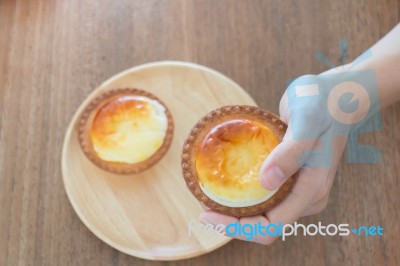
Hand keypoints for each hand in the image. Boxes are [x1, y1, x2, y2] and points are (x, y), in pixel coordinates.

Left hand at [199, 71, 360, 244]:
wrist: (338, 95)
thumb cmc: (323, 102)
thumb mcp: (307, 120)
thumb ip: (290, 152)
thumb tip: (266, 182)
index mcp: (311, 189)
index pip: (272, 226)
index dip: (238, 228)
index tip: (207, 216)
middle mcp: (306, 196)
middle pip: (264, 224)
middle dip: (232, 221)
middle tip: (202, 205)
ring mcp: (299, 188)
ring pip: (263, 212)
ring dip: (235, 210)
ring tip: (208, 195)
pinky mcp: (291, 178)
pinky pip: (265, 196)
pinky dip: (243, 195)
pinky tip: (225, 182)